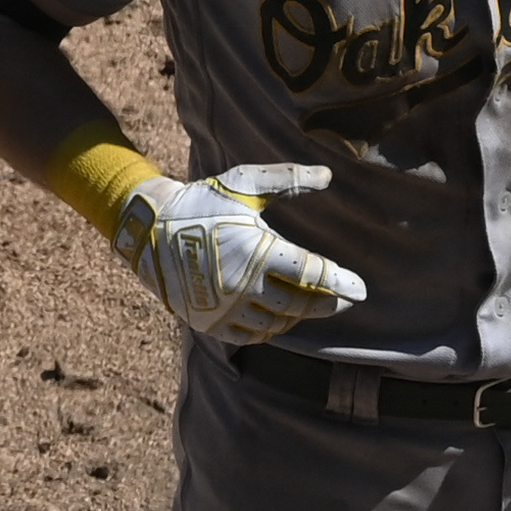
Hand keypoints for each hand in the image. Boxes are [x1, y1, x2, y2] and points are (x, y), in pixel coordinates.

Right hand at [112, 164, 366, 345]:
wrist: (148, 231)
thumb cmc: (201, 203)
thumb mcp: (243, 185)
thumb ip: (287, 180)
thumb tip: (328, 175)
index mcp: (257, 252)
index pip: (310, 273)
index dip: (339, 282)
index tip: (362, 290)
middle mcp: (243, 286)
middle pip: (299, 304)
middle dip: (326, 303)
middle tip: (344, 300)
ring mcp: (226, 308)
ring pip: (277, 323)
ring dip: (299, 317)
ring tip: (312, 305)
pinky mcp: (211, 322)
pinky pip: (251, 335)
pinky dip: (271, 329)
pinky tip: (281, 318)